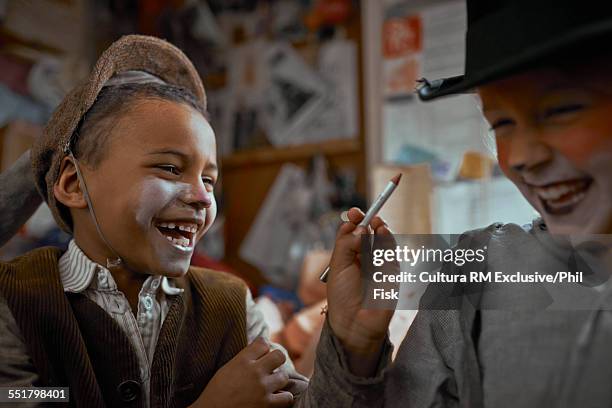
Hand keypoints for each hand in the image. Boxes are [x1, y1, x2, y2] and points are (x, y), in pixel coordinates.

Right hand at [189, 338, 292, 407]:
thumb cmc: (215, 392)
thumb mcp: (226, 368)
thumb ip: (243, 359)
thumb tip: (258, 350)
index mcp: (242, 360)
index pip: (263, 343)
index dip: (264, 349)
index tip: (262, 355)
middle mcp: (254, 371)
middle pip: (279, 355)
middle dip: (277, 361)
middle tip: (271, 369)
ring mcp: (262, 388)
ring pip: (284, 376)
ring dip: (279, 381)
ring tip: (272, 385)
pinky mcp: (267, 404)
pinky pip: (287, 398)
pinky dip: (283, 399)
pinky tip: (275, 399)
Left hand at [326, 207, 395, 376]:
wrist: (355, 322)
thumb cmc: (342, 297)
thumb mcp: (338, 266)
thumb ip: (346, 244)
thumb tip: (360, 227)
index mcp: (349, 257)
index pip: (354, 233)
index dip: (355, 222)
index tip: (353, 213)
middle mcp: (365, 259)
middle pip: (370, 233)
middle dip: (368, 221)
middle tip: (363, 215)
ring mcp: (380, 265)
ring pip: (382, 240)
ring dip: (379, 227)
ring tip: (375, 221)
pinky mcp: (392, 272)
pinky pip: (392, 251)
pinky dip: (388, 240)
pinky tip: (382, 232)